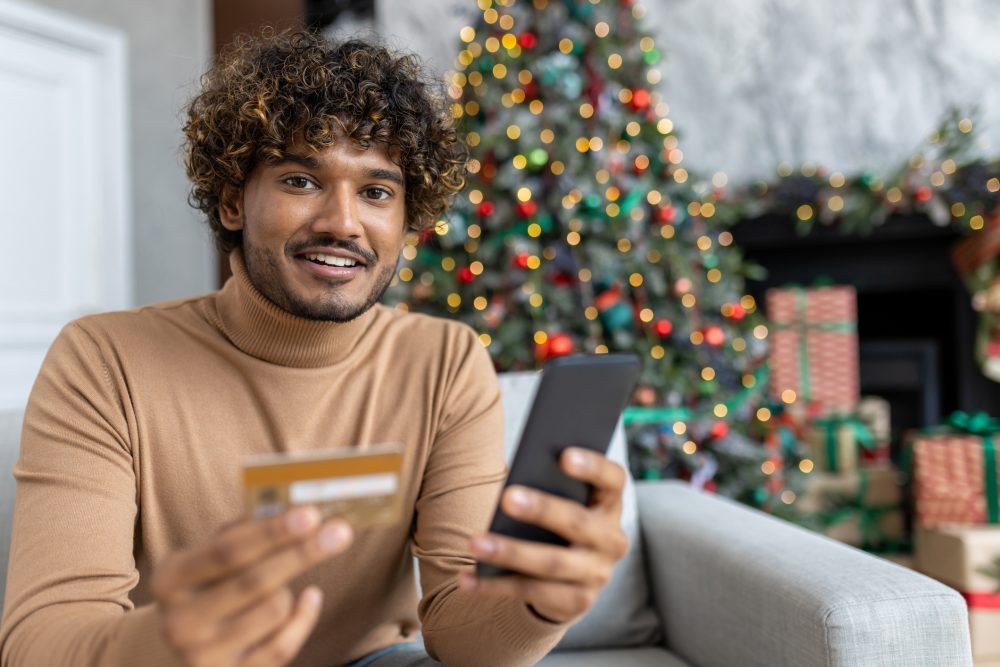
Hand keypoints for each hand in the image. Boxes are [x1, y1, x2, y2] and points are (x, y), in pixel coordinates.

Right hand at [151, 506, 352, 666]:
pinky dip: (303, 618)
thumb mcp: (208, 557)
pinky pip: (283, 647)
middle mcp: (180, 621)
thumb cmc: (209, 586)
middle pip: (255, 581)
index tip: (311, 514)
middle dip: (302, 553)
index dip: (272, 532)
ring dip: (288, 590)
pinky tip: (310, 598)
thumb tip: (298, 513)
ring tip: (278, 585)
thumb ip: (244, 533)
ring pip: (273, 610)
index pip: (228, 551)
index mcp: (170, 579)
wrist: (181, 648)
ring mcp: (202, 655)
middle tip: (340, 531)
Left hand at [459, 447, 628, 623]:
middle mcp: (612, 540)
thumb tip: (513, 486)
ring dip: (510, 553)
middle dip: (542, 510)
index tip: (564, 455)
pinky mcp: (576, 601)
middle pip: (578, 522)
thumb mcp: (562, 500)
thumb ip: (548, 487)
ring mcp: (597, 574)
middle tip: (506, 498)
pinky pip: (532, 592)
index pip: (612, 479)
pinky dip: (495, 585)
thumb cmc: (557, 521)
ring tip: (475, 542)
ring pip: (551, 563)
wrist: (572, 576)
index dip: (593, 466)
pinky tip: (467, 578)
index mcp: (609, 503)